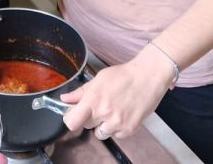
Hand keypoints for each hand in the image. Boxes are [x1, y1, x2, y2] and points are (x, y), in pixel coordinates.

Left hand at [58, 45, 173, 139]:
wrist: (148, 77)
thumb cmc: (123, 75)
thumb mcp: (98, 79)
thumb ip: (80, 92)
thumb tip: (64, 99)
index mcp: (93, 99)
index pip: (72, 122)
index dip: (70, 119)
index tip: (73, 115)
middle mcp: (104, 113)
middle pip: (85, 126)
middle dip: (89, 118)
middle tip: (99, 107)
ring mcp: (117, 123)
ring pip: (100, 134)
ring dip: (103, 126)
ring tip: (112, 111)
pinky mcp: (129, 129)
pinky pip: (116, 135)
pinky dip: (117, 128)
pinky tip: (122, 114)